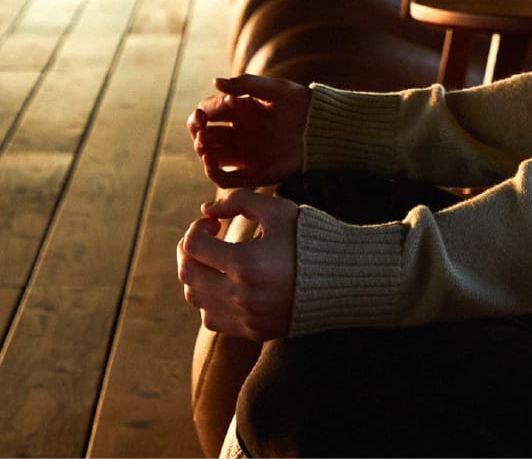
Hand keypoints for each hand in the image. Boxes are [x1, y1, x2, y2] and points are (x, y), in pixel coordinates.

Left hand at [176, 189, 298, 341]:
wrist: (343, 279)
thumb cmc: (311, 239)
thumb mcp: (278, 210)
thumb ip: (238, 200)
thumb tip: (207, 209)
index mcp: (245, 263)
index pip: (193, 246)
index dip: (196, 228)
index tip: (213, 222)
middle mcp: (240, 296)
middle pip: (188, 273)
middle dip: (189, 250)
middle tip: (205, 237)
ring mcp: (245, 317)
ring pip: (195, 299)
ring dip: (196, 275)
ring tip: (214, 260)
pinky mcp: (252, 330)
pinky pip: (211, 319)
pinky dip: (208, 300)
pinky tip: (225, 283)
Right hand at [187, 74, 310, 187]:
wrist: (324, 128)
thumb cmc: (302, 104)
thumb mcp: (275, 88)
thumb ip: (245, 83)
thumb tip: (214, 81)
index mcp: (241, 112)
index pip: (211, 110)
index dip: (210, 107)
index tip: (228, 102)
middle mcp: (239, 134)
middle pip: (206, 134)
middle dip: (198, 128)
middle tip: (201, 124)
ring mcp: (245, 154)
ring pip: (211, 156)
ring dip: (201, 149)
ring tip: (204, 142)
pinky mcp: (254, 173)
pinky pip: (226, 179)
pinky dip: (213, 172)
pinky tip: (209, 161)